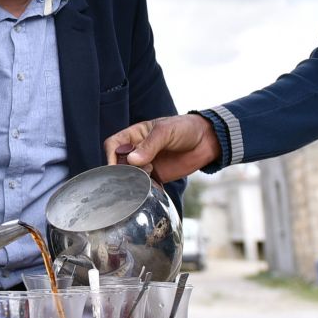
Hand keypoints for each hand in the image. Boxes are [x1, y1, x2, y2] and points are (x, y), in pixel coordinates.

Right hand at [103, 114, 219, 182]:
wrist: (207, 141)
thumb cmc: (185, 128)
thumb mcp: (166, 131)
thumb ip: (149, 145)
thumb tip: (132, 160)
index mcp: (135, 135)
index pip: (113, 145)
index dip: (111, 156)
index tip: (117, 167)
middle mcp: (137, 150)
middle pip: (119, 163)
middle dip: (123, 171)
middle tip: (135, 175)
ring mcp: (146, 164)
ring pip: (131, 176)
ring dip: (135, 181)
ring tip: (149, 178)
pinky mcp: (157, 176)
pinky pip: (145, 185)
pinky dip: (146, 189)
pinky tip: (154, 188)